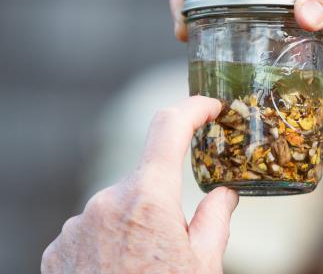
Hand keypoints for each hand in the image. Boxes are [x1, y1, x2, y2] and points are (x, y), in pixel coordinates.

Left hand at [41, 96, 237, 273]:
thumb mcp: (205, 265)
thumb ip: (216, 219)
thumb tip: (223, 194)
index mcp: (148, 199)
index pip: (169, 127)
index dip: (193, 108)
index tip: (209, 107)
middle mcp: (105, 202)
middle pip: (145, 179)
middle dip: (163, 198)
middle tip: (176, 240)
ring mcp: (76, 225)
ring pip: (117, 206)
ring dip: (135, 223)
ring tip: (145, 266)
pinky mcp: (56, 247)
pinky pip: (91, 228)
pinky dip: (110, 241)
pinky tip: (120, 272)